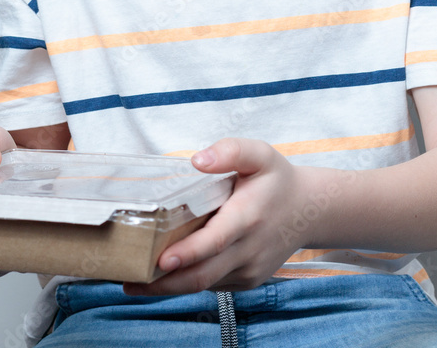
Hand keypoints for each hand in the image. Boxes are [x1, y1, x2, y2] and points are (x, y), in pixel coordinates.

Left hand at [123, 137, 308, 295]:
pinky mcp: (247, 280)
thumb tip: (197, 160)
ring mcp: (248, 270)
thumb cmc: (277, 179)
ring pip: (205, 284)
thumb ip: (229, 151)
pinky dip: (188, 282)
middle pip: (203, 275)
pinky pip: (214, 284)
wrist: (308, 211)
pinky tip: (164, 276)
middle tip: (128, 281)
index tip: (160, 260)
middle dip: (164, 283)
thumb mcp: (259, 154)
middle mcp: (248, 250)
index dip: (187, 253)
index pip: (215, 241)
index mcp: (248, 217)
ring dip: (170, 287)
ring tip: (135, 281)